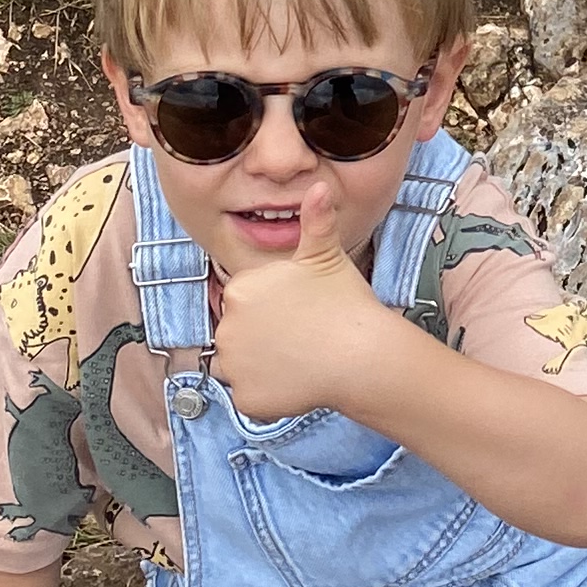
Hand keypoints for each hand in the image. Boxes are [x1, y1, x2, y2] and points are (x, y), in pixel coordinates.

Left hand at [210, 173, 396, 425]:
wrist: (361, 354)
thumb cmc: (344, 301)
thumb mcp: (326, 254)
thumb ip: (316, 220)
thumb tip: (320, 186)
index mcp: (239, 289)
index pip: (244, 301)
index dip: (271, 307)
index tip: (297, 311)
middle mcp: (226, 326)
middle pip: (238, 332)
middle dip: (262, 336)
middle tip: (300, 336)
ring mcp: (234, 366)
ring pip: (240, 366)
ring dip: (261, 365)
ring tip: (298, 360)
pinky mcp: (246, 399)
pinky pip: (250, 396)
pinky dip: (268, 394)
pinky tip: (297, 381)